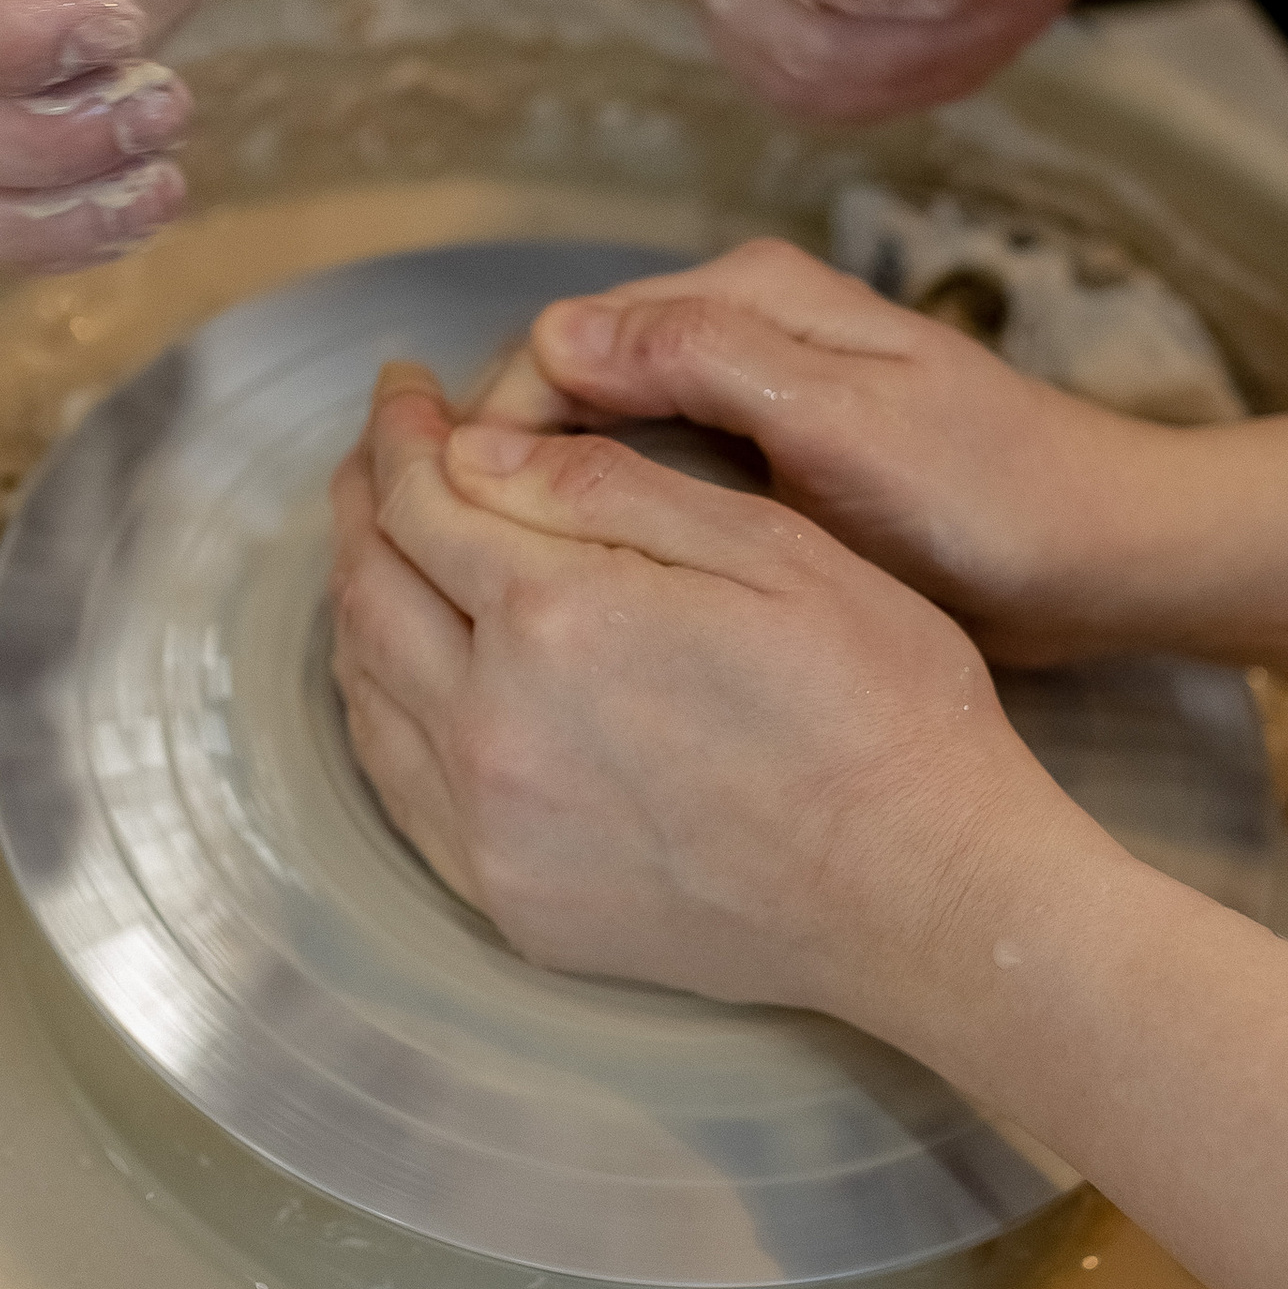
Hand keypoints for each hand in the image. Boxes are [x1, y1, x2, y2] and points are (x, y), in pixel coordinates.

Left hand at [326, 364, 1068, 1014]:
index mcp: (555, 617)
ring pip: (368, 689)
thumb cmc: (879, 708)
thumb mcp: (771, 549)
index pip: (422, 500)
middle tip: (381, 447)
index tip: (404, 388)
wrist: (923, 894)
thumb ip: (608, 487)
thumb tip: (480, 446)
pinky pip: (400, 788)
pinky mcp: (510, 899)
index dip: (401, 432)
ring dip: (364, 599)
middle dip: (365, 499)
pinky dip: (381, 708)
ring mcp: (492, 827)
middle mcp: (493, 726)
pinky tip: (407, 671)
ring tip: (385, 541)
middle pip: (372, 589)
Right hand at [470, 240, 1175, 662]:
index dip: (495, 425)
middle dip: (504, 460)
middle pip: (572, 382)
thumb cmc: (989, 494)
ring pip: (605, 435)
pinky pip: (655, 476)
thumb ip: (710, 364)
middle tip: (449, 568)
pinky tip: (582, 590)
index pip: (565, 339)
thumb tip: (558, 334)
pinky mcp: (771, 464)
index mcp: (748, 296)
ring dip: (547, 494)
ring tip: (493, 587)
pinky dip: (607, 519)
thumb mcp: (848, 424)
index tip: (450, 519)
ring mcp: (754, 398)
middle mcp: (740, 329)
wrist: (1101, 559)